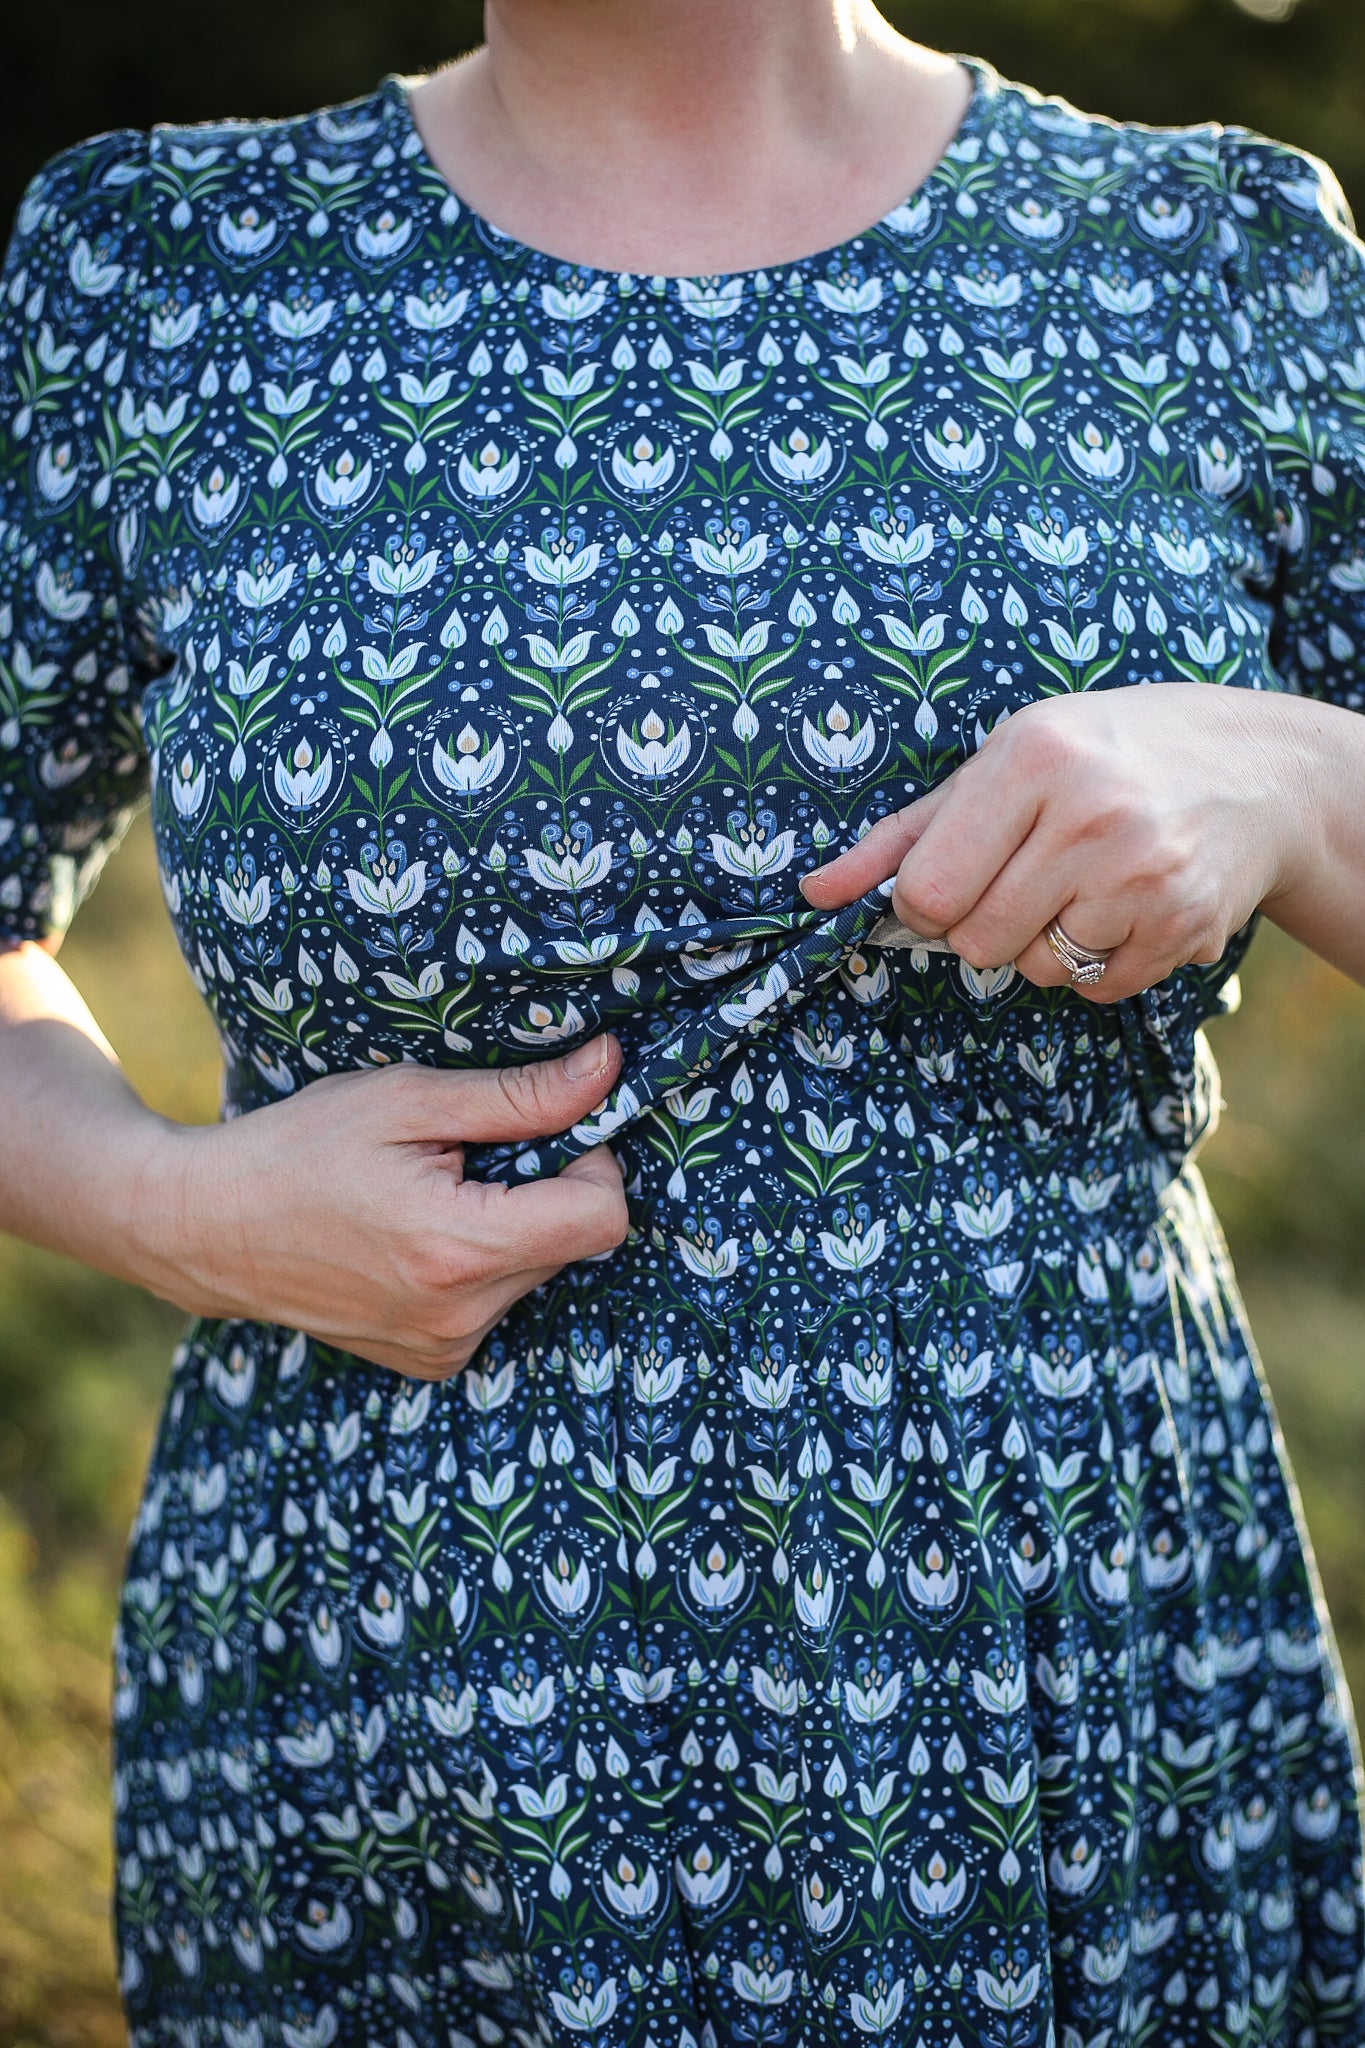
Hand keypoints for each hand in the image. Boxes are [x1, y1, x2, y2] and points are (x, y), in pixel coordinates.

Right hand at [135, 1036, 627, 1378]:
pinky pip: (498, 1300)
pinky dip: (478, 1261)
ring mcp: (445, 1347)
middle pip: (573, 1242)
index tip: (537, 1129)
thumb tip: (609, 1069)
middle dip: (542, 1188)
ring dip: (509, 1225)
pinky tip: (415, 1236)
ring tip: (430, 1195)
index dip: (590, 1160)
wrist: (206, 1227)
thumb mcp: (407, 1100)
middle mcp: (461, 1315)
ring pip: (539, 1270)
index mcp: (461, 1249)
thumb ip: (518, 1095)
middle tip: (465, 1156)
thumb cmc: (299, 1148)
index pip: (603, 1217)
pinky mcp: (431, 1361)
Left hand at [801, 682, 1314, 1002]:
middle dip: (987, 921)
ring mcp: (1142, 874)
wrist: (1254, 769)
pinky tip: (1126, 904)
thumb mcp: (1001, 763)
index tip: (956, 878)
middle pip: (976, 940)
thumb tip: (815, 894)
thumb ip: (903, 835)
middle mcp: (1091, 815)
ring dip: (1045, 943)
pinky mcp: (1182, 925)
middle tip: (1031, 872)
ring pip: (1034, 970)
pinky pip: (1093, 988)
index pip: (928, 892)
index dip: (928, 901)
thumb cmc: (1101, 758)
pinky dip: (1098, 962)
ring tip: (1085, 882)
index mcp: (1033, 759)